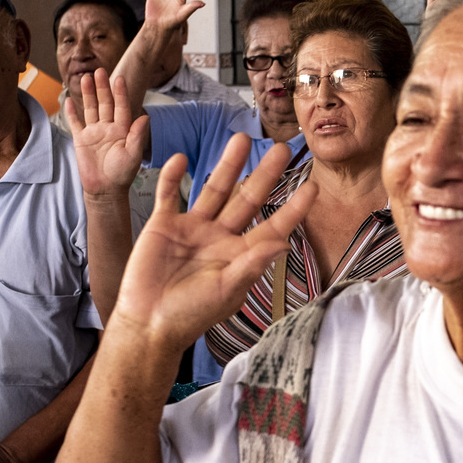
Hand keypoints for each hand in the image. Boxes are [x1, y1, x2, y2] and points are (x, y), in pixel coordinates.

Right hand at [65, 69, 148, 196]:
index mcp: (122, 130)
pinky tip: (68, 100)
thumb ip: (137, 135)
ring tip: (86, 78)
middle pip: (104, 103)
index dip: (120, 93)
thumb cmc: (122, 174)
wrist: (105, 189)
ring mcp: (94, 133)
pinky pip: (75, 123)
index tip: (119, 78)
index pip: (121, 107)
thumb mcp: (133, 154)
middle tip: (99, 71)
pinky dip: (71, 112)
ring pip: (90, 109)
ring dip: (88, 94)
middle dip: (102, 87)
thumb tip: (146, 116)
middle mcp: (108, 128)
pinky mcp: (81, 140)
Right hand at [109, 136, 314, 349]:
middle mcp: (220, 237)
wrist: (149, 323)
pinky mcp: (163, 225)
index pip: (273, 225)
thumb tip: (282, 243)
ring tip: (240, 138)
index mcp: (240, 254)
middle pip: (247, 199)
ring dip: (227, 165)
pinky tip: (181, 159)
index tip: (313, 186)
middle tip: (281, 148)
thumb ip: (252, 265)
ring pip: (213, 189)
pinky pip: (169, 195)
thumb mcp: (226, 291)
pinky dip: (172, 177)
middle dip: (264, 174)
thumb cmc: (191, 314)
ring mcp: (192, 228)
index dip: (293, 207)